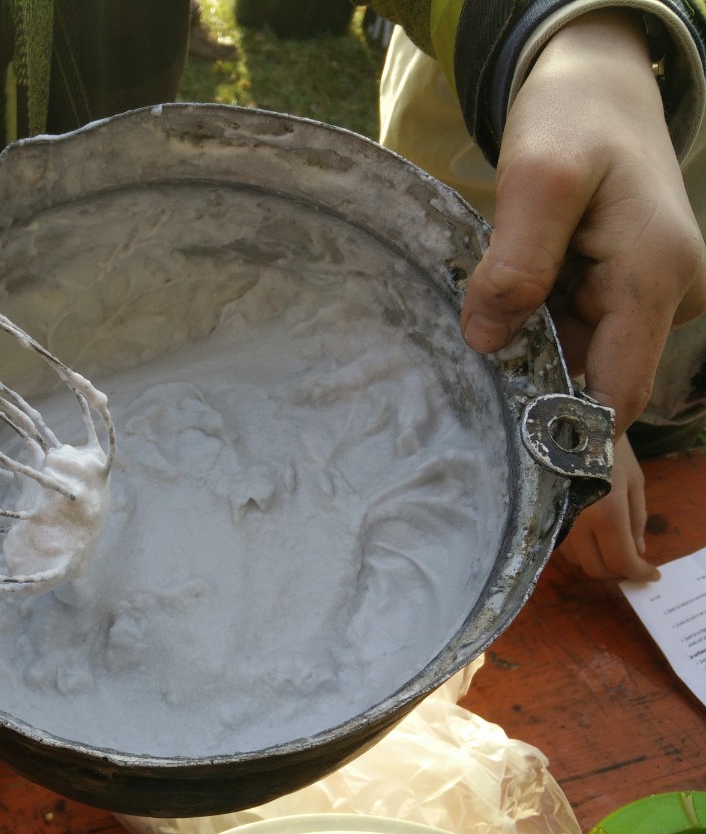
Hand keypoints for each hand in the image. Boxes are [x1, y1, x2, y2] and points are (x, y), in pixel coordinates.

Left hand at [460, 9, 705, 433]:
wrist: (598, 83)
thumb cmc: (572, 117)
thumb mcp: (536, 177)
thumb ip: (516, 263)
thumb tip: (487, 341)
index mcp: (656, 275)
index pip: (618, 391)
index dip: (566, 429)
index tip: (505, 447)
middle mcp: (667, 295)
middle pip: (598, 379)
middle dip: (537, 390)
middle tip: (469, 396)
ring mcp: (649, 294)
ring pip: (583, 358)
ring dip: (532, 359)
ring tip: (479, 346)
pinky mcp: (625, 290)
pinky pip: (578, 332)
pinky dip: (537, 333)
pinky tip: (499, 322)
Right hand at [559, 432, 658, 580]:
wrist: (570, 426)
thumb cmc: (609, 450)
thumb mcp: (634, 483)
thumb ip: (637, 521)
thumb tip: (637, 552)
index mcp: (606, 513)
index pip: (621, 560)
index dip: (639, 572)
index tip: (651, 574)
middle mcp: (577, 522)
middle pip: (596, 567)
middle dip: (618, 571)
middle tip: (632, 562)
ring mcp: (556, 520)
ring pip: (576, 560)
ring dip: (597, 560)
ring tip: (611, 547)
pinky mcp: (543, 517)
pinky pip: (562, 546)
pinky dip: (580, 549)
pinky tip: (591, 536)